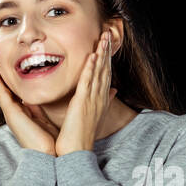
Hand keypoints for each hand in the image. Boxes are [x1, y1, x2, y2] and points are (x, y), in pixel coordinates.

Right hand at [0, 57, 58, 155]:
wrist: (47, 155)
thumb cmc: (49, 141)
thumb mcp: (44, 119)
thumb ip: (40, 108)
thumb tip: (39, 98)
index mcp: (22, 113)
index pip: (13, 93)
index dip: (9, 81)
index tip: (7, 68)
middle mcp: (14, 112)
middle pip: (4, 90)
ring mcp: (10, 112)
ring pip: (0, 89)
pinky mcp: (11, 112)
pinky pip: (1, 92)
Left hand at [55, 29, 117, 155]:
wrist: (75, 152)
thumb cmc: (79, 137)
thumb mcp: (91, 116)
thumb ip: (99, 102)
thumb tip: (110, 92)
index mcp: (99, 100)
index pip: (105, 75)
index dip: (107, 59)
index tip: (107, 46)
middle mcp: (98, 98)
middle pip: (104, 70)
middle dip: (107, 51)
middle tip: (108, 34)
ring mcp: (92, 100)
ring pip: (98, 72)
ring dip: (101, 54)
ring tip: (104, 38)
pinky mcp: (82, 103)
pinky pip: (87, 82)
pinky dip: (91, 68)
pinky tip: (93, 56)